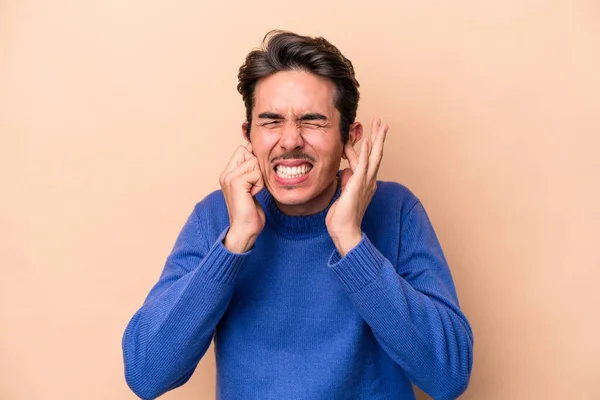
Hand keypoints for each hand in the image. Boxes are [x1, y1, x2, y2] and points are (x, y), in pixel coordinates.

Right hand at [219, 143, 265, 252]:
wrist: (244, 230)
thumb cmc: (250, 212)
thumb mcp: (250, 187)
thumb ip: (250, 172)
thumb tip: (258, 154)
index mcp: (228, 173)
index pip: (242, 150)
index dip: (253, 160)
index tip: (254, 179)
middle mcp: (226, 174)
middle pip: (248, 153)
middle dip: (257, 168)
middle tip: (253, 186)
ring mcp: (229, 177)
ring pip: (254, 162)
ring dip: (259, 178)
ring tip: (253, 192)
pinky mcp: (236, 183)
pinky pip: (256, 173)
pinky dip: (260, 184)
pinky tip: (253, 195)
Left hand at [326, 118, 387, 255]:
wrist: (345, 232)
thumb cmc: (342, 218)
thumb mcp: (343, 195)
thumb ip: (346, 182)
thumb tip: (346, 171)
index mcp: (365, 183)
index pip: (365, 160)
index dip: (363, 146)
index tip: (360, 134)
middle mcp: (369, 181)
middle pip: (376, 155)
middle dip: (379, 138)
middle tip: (382, 123)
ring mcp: (365, 182)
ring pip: (374, 156)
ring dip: (377, 139)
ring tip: (380, 124)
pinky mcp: (358, 185)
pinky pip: (363, 165)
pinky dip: (365, 152)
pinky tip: (367, 140)